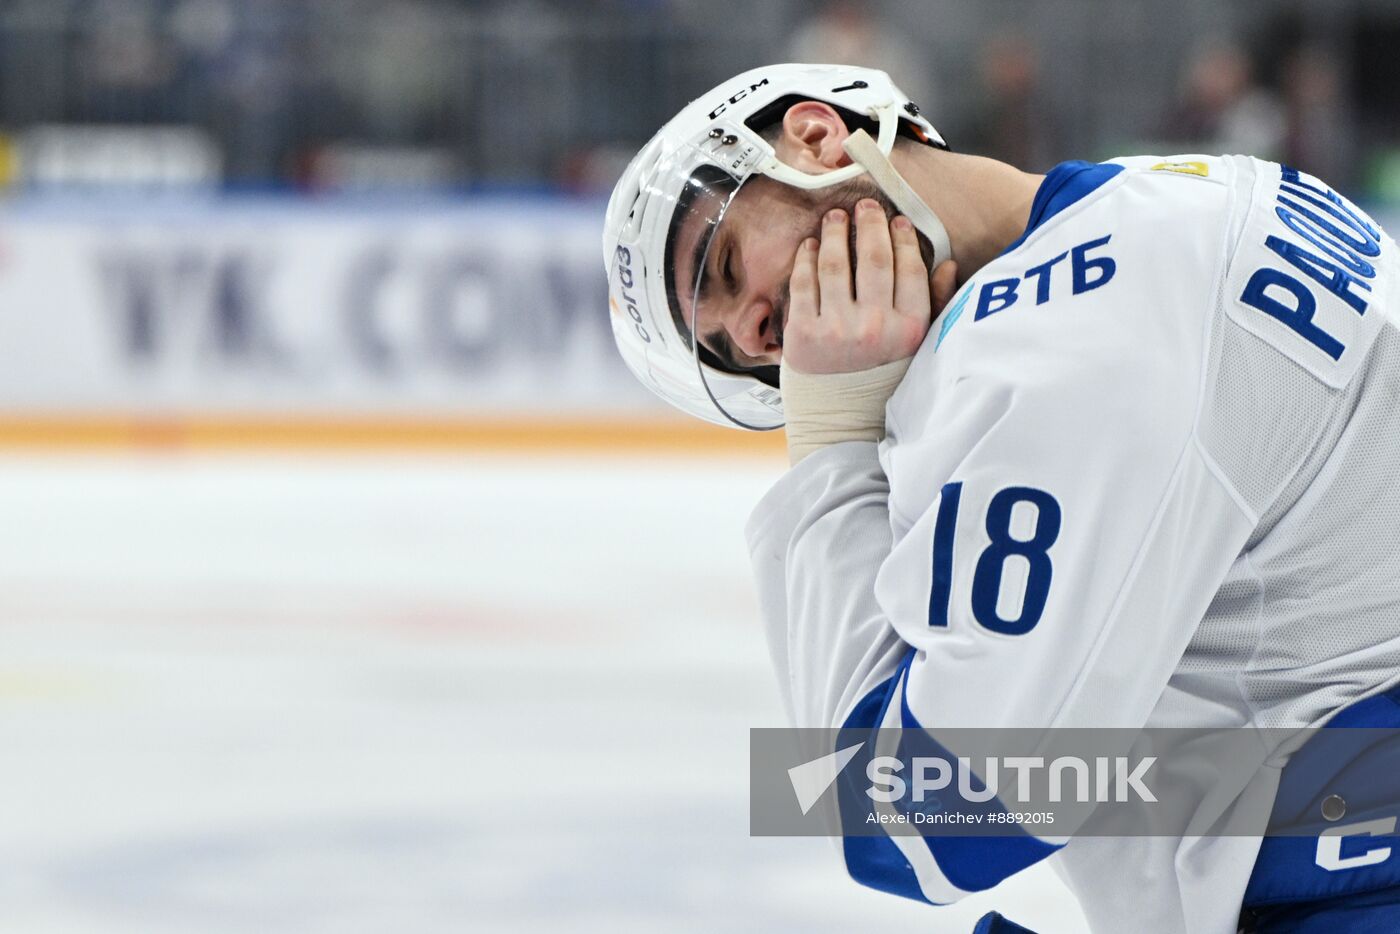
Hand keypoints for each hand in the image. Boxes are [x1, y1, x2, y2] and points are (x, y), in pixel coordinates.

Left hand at [782, 199, 957, 374]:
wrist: (842, 418)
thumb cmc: (882, 378)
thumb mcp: (918, 347)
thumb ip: (936, 305)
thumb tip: (948, 264)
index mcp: (909, 329)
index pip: (909, 268)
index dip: (902, 238)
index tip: (896, 220)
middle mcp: (874, 327)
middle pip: (873, 258)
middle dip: (869, 223)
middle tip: (865, 206)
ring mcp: (836, 330)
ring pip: (835, 264)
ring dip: (834, 232)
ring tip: (835, 217)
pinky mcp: (803, 334)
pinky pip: (803, 283)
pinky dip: (806, 257)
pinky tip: (810, 245)